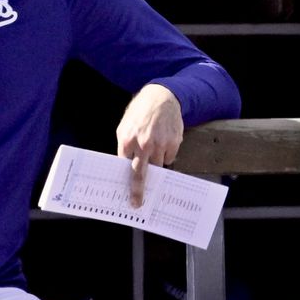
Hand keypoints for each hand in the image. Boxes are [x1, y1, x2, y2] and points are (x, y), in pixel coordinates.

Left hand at [116, 84, 182, 208]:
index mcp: (127, 140)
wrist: (162, 97)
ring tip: (155, 149)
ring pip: (158, 166)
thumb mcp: (125, 126)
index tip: (127, 194)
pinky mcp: (174, 142)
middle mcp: (144, 144)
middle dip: (138, 191)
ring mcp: (160, 144)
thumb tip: (125, 166)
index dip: (126, 179)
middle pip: (141, 174)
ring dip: (156, 164)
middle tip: (137, 202)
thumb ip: (125, 146)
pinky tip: (163, 141)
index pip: (125, 167)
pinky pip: (170, 158)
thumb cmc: (140, 112)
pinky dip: (166, 154)